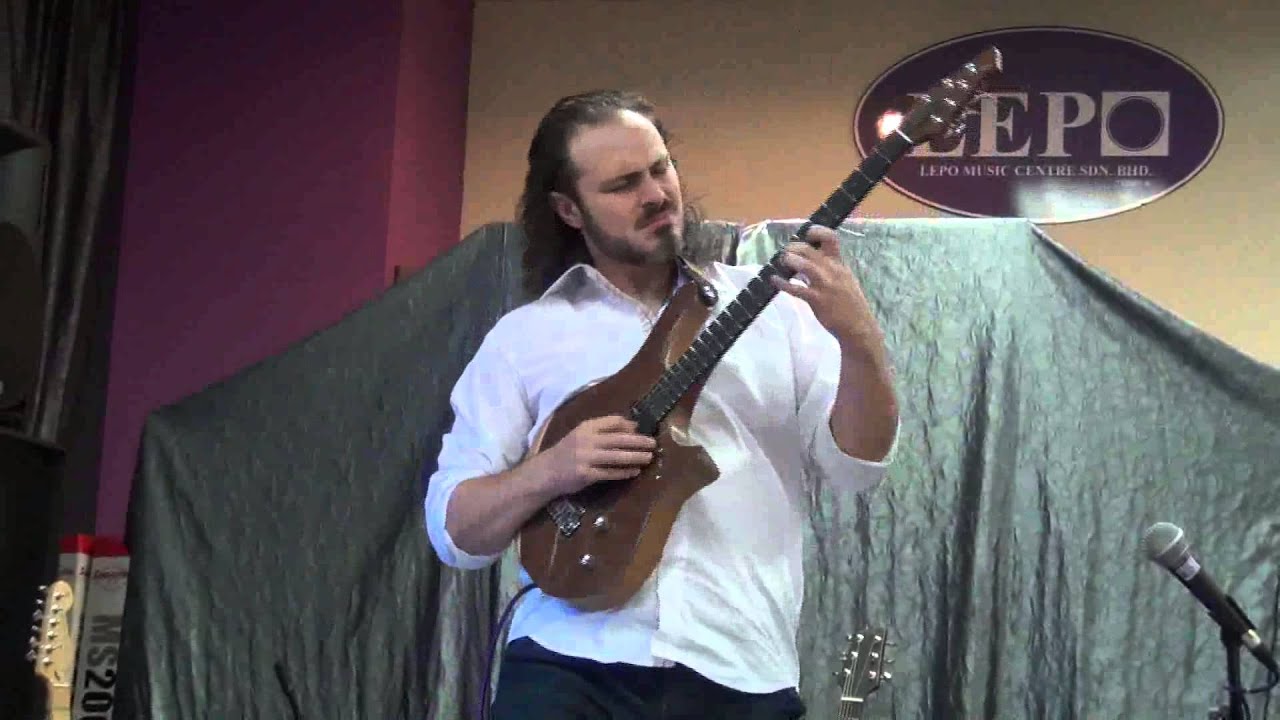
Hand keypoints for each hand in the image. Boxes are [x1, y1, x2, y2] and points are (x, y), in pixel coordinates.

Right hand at [538, 415, 655, 495]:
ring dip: (635, 457)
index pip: (613, 421)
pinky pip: (610, 473)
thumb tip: (633, 426)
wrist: (546, 471)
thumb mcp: (582, 435)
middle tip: (653, 443)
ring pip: (616, 456)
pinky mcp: (586, 475)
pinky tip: (635, 472)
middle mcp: (586, 440)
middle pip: (618, 439)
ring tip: (649, 458)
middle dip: (638, 441)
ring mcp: (586, 458)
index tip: (641, 431)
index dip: (629, 426)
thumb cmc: (568, 451)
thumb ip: (604, 429)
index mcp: (586, 427)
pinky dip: (624, 472)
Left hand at [769, 226, 884, 354]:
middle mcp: (832, 271)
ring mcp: (825, 285)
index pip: (831, 238)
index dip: (817, 231)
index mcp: (840, 264)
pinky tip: (774, 280)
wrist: (859, 326)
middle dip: (793, 247)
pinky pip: (796, 289)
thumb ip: (831, 268)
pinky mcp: (817, 300)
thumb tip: (812, 259)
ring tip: (782, 261)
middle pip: (809, 250)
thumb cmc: (851, 303)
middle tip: (785, 251)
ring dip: (789, 260)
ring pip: (804, 265)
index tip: (806, 233)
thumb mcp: (846, 279)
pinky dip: (782, 283)